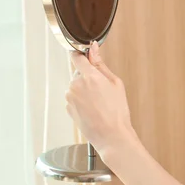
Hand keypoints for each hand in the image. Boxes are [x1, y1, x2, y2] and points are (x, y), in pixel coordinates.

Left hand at [66, 41, 136, 161]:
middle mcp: (75, 85)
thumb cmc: (117, 111)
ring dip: (85, 89)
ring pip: (76, 86)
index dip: (82, 55)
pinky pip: (74, 98)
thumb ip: (101, 64)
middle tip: (103, 89)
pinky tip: (94, 108)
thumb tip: (93, 49)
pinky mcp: (67, 108)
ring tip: (99, 102)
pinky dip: (82, 100)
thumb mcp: (115, 83)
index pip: (77, 57)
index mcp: (89, 76)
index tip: (86, 55)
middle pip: (78, 73)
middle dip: (88, 76)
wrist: (111, 135)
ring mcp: (70, 97)